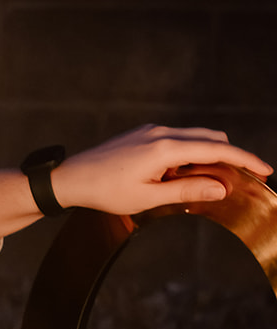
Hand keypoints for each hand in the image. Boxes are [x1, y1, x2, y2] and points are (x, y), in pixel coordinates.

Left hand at [52, 124, 271, 214]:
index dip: (245, 160)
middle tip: (242, 178)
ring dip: (208, 156)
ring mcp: (152, 130)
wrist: (71, 178)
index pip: (217, 150)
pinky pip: (177, 140)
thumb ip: (187, 190)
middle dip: (231, 156)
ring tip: (209, 183)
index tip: (265, 170)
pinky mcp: (143, 134)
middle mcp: (162, 133)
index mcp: (166, 148)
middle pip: (211, 138)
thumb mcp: (148, 198)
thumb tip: (221, 188)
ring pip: (194, 137)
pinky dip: (189, 154)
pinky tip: (182, 175)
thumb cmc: (105, 192)